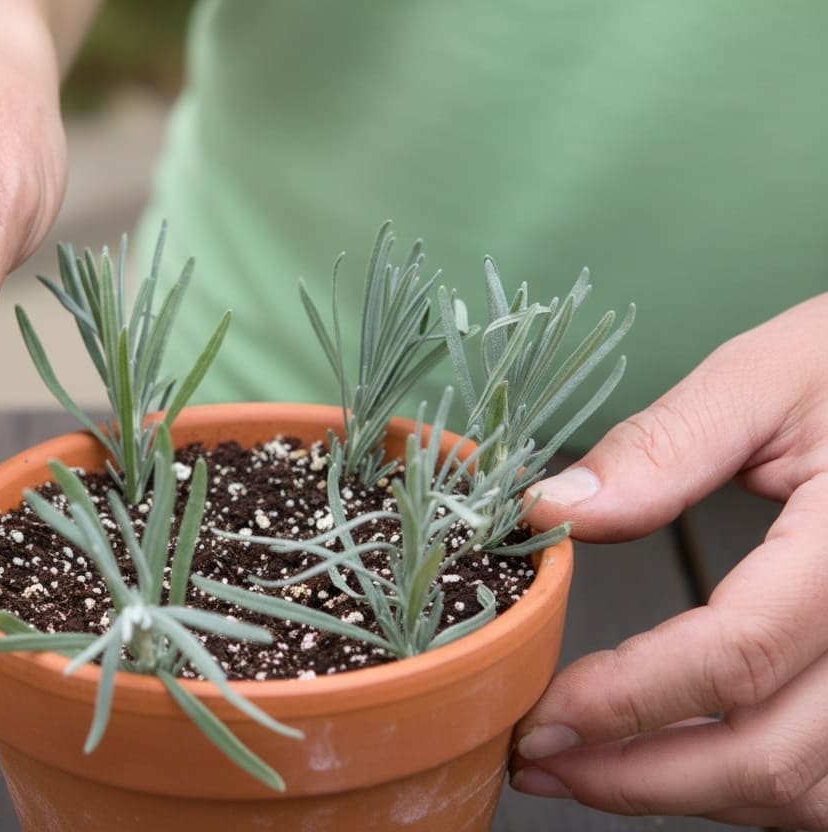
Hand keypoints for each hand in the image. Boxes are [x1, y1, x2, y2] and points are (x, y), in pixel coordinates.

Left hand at [513, 293, 827, 828]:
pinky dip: (754, 785)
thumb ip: (663, 447)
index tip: (539, 714)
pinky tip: (679, 758)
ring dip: (692, 795)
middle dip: (640, 778)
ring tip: (588, 769)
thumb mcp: (766, 376)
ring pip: (809, 789)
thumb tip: (552, 511)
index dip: (628, 700)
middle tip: (538, 760)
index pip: (739, 654)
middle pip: (773, 755)